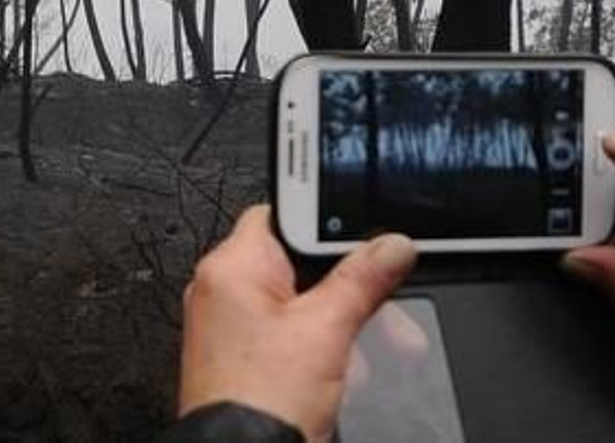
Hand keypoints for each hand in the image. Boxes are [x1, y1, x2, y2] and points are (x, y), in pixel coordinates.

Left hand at [178, 205, 418, 441]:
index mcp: (231, 266)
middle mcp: (222, 290)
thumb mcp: (326, 330)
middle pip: (297, 262)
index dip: (326, 221)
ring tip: (366, 347)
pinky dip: (320, 345)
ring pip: (300, 302)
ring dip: (340, 321)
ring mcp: (230, 325)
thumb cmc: (261, 402)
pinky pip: (289, 334)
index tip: (366, 236)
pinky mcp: (243, 357)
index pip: (281, 212)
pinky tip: (342, 369)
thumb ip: (362, 280)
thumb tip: (392, 245)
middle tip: (381, 301)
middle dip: (347, 285)